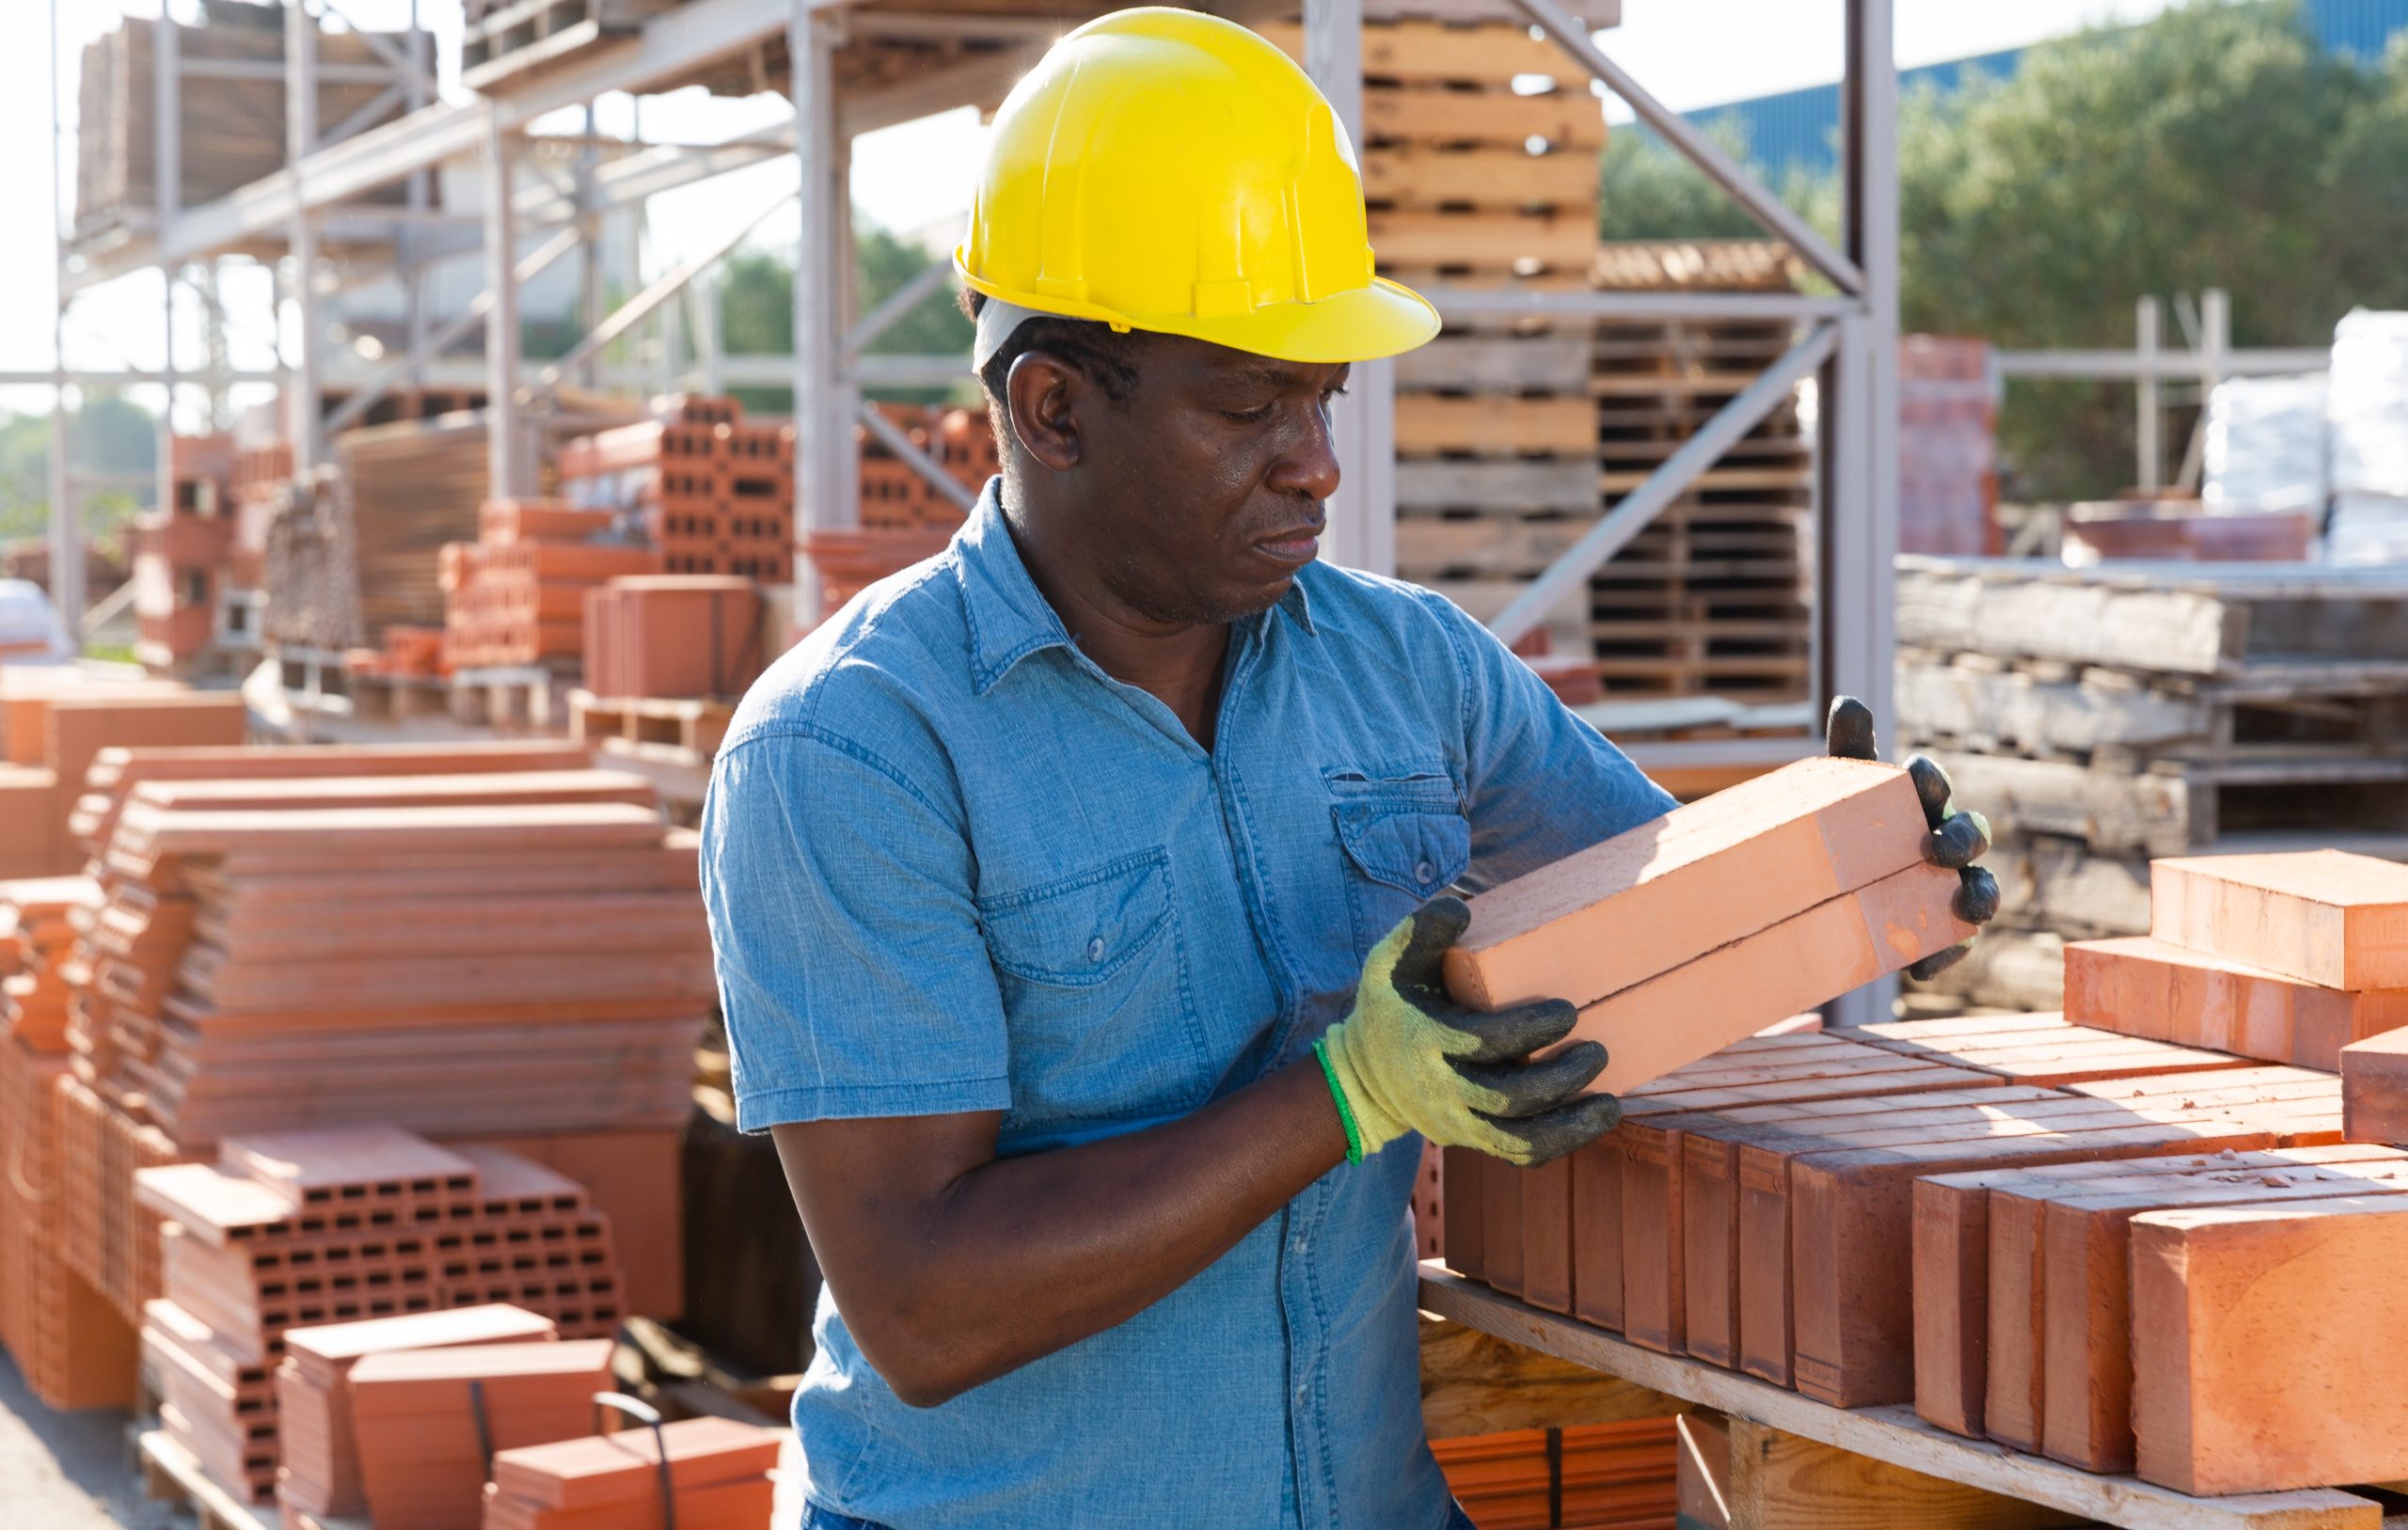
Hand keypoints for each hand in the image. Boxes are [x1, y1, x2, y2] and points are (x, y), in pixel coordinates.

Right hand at [1316, 898, 1620, 1167]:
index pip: (1483, 1044)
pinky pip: (1518, 1155)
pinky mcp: (1470, 1141)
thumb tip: (1463, 908)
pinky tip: (1592, 1122)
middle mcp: (1439, 1091)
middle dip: (1560, 1079)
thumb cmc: (1391, 1007)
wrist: (1363, 1079)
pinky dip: (1561, 1144)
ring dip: (1570, 1126)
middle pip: (1508, 1099)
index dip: (1530, 1031)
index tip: (1567, 1010)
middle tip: (1598, 1051)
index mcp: (1424, 1042)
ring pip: (1517, 1140)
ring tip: (1610, 1103)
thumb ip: (1420, 929)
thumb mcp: (1387, 963)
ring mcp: (1456, 1123)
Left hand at [1826, 696, 1998, 979]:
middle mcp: (1944, 836)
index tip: (1917, 777)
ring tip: (1971, 909)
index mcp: (1918, 799)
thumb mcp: (1842, 789)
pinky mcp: (1944, 926)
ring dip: (1981, 895)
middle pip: (1969, 831)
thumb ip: (1850, 749)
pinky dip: (1944, 953)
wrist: (1838, 886)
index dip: (1928, 779)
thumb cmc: (1850, 823)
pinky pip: (1956, 940)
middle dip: (1961, 837)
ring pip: (1981, 886)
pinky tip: (1920, 969)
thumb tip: (1848, 700)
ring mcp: (1950, 882)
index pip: (1930, 782)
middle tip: (1940, 848)